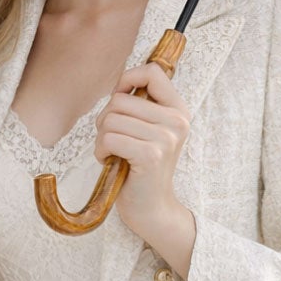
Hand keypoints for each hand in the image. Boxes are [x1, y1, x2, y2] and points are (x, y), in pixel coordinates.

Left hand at [101, 61, 197, 260]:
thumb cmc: (141, 167)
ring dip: (102, 138)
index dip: (127, 79)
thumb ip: (141, 105)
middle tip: (115, 140)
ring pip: (111, 119)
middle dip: (106, 119)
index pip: (152, 72)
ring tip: (114, 153)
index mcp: (178, 110)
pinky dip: (101, 151)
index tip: (119, 100)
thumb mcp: (148, 130)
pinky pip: (109, 138)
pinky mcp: (150, 155)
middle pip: (120, 99)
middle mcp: (177, 121)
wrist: (152, 209)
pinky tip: (110, 161)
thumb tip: (120, 80)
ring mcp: (165, 138)